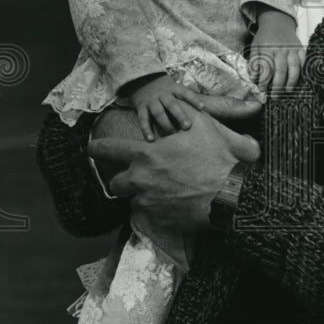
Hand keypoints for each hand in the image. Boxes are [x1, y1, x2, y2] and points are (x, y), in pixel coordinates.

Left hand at [88, 110, 260, 235]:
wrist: (231, 195)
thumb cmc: (218, 158)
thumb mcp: (205, 126)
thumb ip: (191, 114)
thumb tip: (194, 102)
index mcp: (145, 153)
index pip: (107, 149)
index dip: (97, 148)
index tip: (92, 148)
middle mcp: (140, 178)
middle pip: (115, 183)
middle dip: (123, 181)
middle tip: (138, 180)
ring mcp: (148, 202)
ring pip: (134, 201)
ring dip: (144, 197)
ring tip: (165, 194)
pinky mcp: (158, 221)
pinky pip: (151, 217)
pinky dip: (159, 212)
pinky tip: (176, 206)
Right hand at [124, 72, 205, 141]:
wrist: (141, 79)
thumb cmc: (165, 89)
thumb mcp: (174, 87)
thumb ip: (185, 98)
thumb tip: (205, 112)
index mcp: (173, 88)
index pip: (185, 92)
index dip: (193, 99)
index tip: (202, 107)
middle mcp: (162, 94)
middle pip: (172, 104)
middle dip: (180, 115)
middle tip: (188, 126)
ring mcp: (151, 100)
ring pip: (158, 112)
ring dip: (165, 123)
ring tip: (172, 134)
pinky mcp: (141, 107)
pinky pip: (143, 119)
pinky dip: (146, 130)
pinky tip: (150, 140)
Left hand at [249, 8, 303, 91]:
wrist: (277, 22)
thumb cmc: (264, 38)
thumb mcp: (254, 47)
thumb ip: (254, 63)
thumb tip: (254, 79)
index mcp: (267, 49)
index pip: (266, 69)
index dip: (264, 81)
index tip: (263, 90)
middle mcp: (280, 50)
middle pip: (281, 71)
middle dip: (278, 86)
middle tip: (275, 97)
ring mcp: (292, 49)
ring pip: (294, 67)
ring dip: (291, 81)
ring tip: (288, 91)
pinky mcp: (300, 48)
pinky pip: (304, 61)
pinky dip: (303, 71)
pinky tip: (300, 80)